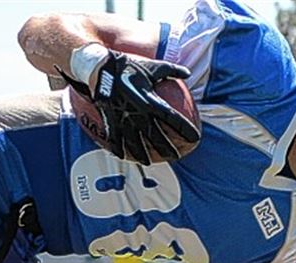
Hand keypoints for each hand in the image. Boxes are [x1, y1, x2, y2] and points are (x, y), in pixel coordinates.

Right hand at [60, 49, 200, 164]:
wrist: (99, 68)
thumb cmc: (127, 66)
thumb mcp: (151, 66)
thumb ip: (171, 70)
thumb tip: (187, 72)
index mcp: (151, 102)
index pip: (173, 119)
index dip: (186, 129)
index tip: (195, 138)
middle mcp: (139, 114)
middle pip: (156, 137)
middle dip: (167, 149)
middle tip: (176, 157)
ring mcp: (124, 119)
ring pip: (135, 143)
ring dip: (142, 155)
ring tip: (148, 163)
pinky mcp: (111, 120)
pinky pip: (115, 138)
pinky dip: (118, 148)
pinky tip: (122, 157)